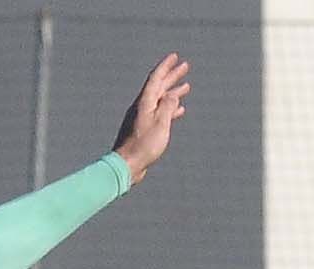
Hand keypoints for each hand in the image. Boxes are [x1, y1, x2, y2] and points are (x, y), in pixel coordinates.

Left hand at [112, 52, 188, 184]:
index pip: (155, 78)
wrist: (126, 166)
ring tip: (186, 87)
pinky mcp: (143, 130)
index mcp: (144, 103)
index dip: (166, 66)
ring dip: (173, 92)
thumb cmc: (143, 145)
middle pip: (158, 87)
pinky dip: (169, 109)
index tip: (175, 56)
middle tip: (185, 67)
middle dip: (172, 76)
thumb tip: (172, 96)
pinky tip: (179, 110)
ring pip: (160, 100)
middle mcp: (142, 108)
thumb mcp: (160, 123)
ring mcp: (142, 119)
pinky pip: (159, 114)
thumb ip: (168, 106)